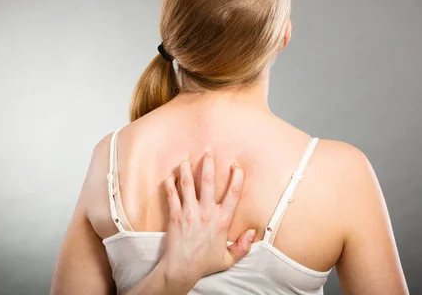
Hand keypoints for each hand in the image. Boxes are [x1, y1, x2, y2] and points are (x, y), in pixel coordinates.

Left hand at [158, 150, 255, 288]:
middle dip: (208, 163)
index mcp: (222, 220)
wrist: (181, 269)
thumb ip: (243, 246)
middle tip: (208, 151)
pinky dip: (170, 183)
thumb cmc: (205, 263)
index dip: (237, 177)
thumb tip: (252, 232)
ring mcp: (190, 212)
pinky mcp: (175, 215)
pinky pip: (171, 194)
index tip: (236, 166)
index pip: (233, 193)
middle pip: (208, 181)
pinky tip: (170, 176)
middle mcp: (207, 212)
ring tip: (186, 160)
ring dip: (186, 169)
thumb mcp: (228, 258)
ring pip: (187, 184)